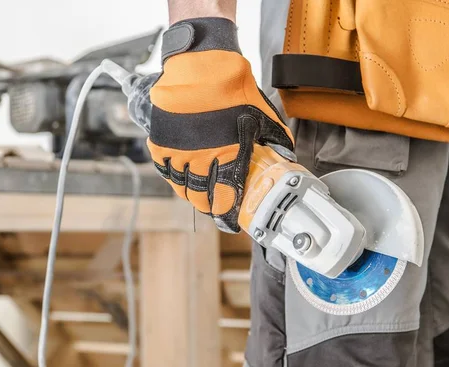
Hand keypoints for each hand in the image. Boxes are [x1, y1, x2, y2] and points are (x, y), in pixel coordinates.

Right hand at [148, 17, 293, 232]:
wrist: (202, 66)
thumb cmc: (233, 88)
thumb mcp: (262, 114)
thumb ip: (275, 139)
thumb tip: (286, 155)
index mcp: (229, 156)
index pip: (227, 196)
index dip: (227, 212)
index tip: (228, 218)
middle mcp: (202, 159)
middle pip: (200, 197)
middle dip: (207, 206)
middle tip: (211, 206)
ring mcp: (179, 152)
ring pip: (180, 186)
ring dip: (188, 194)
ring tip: (194, 194)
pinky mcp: (161, 141)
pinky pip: (163, 168)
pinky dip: (170, 175)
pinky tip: (177, 175)